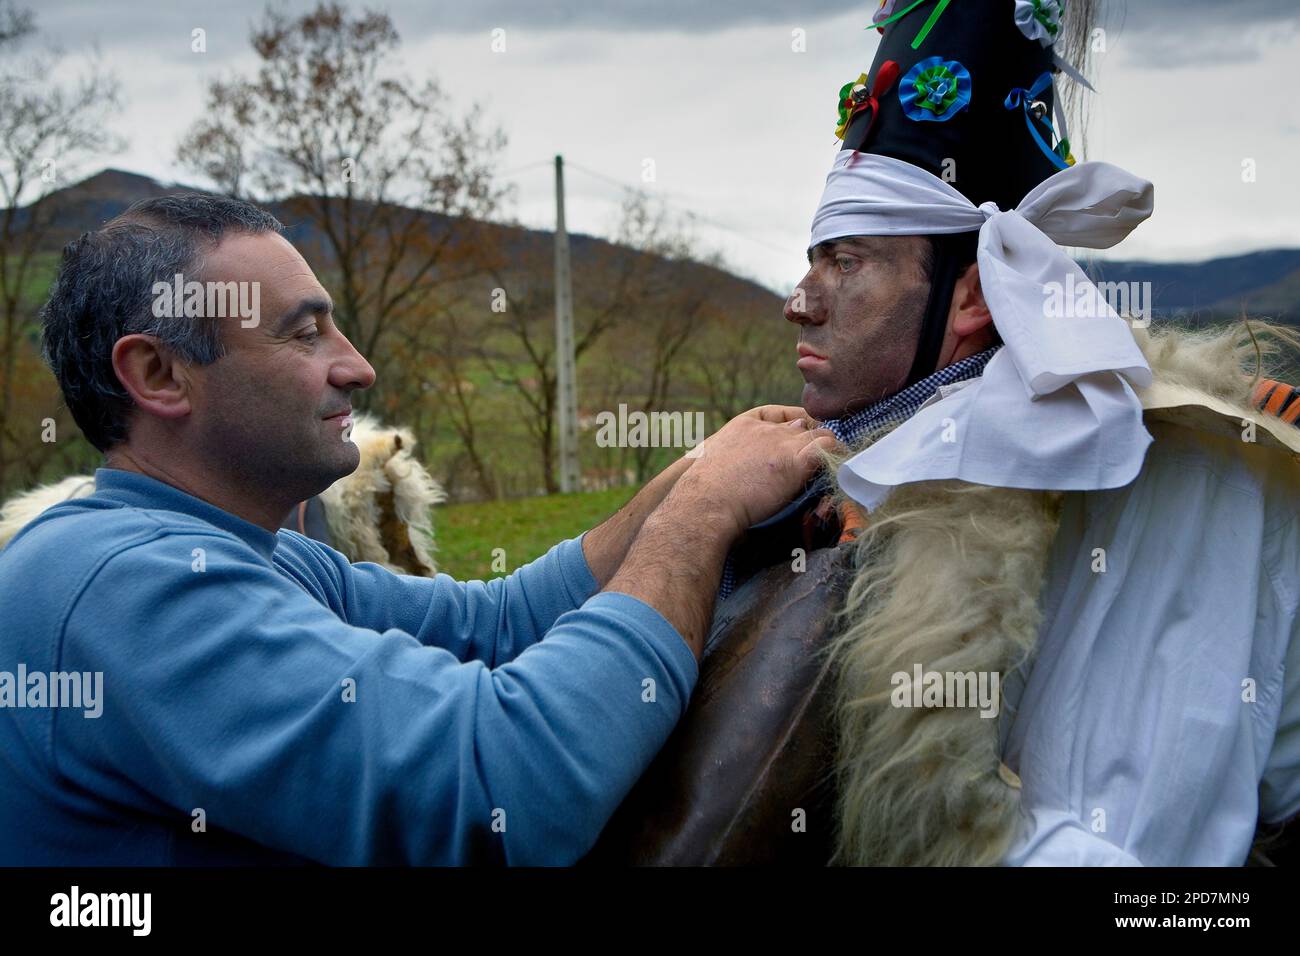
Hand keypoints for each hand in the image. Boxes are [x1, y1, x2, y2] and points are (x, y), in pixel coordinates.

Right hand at [672, 405, 838, 537]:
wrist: (705, 502)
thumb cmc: (703, 493)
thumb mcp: (715, 462)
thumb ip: (738, 455)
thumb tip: (760, 464)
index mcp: (744, 425)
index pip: (780, 416)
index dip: (796, 424)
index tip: (803, 434)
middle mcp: (767, 430)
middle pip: (804, 427)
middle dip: (813, 441)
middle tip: (821, 460)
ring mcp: (782, 444)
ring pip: (821, 435)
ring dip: (830, 450)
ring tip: (836, 466)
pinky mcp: (795, 463)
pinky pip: (829, 448)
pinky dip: (838, 457)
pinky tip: (840, 469)